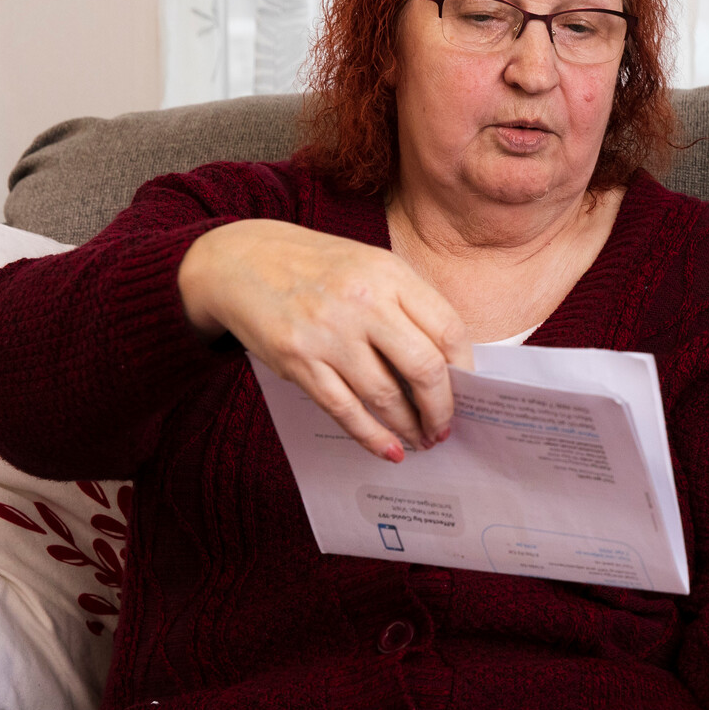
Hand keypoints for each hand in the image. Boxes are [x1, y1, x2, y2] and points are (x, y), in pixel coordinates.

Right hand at [179, 218, 469, 461]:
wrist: (240, 260)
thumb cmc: (317, 268)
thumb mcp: (370, 266)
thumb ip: (408, 305)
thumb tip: (448, 365)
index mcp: (389, 273)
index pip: (448, 328)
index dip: (464, 368)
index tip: (468, 389)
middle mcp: (362, 301)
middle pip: (424, 367)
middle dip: (442, 407)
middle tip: (446, 426)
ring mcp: (328, 332)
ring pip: (385, 395)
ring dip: (410, 426)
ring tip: (421, 439)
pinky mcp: (298, 361)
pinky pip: (345, 410)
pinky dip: (372, 436)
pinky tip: (390, 449)